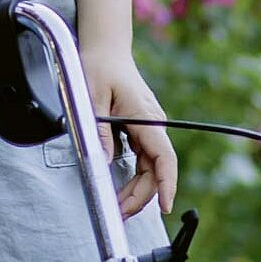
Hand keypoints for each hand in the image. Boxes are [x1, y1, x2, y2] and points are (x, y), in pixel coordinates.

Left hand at [85, 44, 176, 218]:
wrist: (105, 48)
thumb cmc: (99, 66)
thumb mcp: (92, 97)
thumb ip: (100, 131)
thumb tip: (105, 162)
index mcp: (146, 117)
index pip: (164, 157)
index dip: (168, 184)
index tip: (167, 206)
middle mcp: (152, 124)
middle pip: (156, 169)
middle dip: (142, 196)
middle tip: (119, 213)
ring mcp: (148, 127)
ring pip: (149, 167)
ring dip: (137, 190)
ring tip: (118, 206)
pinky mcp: (140, 129)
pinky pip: (142, 159)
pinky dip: (134, 177)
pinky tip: (121, 188)